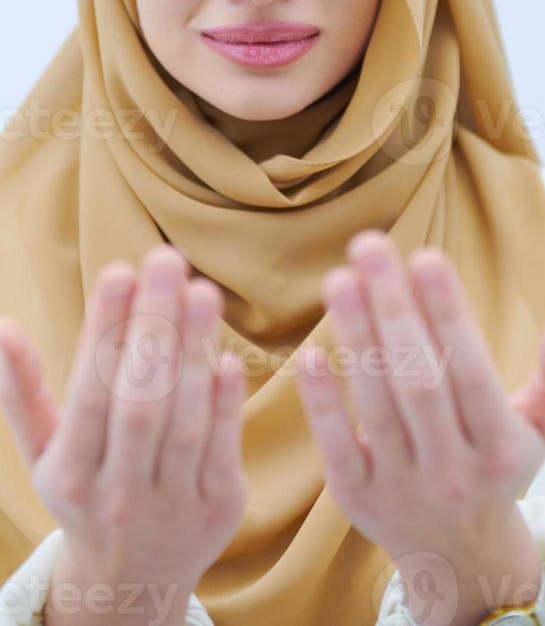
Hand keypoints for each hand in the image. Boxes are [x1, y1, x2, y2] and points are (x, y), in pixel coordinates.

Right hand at [0, 244, 246, 591]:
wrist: (131, 581)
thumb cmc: (85, 494)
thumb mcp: (45, 452)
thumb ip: (23, 390)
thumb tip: (4, 326)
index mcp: (72, 474)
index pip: (90, 391)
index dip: (106, 330)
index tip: (118, 270)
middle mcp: (120, 493)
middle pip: (141, 400)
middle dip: (155, 325)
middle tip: (167, 259)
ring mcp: (172, 503)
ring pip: (185, 420)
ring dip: (195, 351)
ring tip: (202, 291)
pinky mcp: (219, 507)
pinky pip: (223, 448)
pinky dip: (225, 401)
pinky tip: (225, 355)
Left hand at [294, 231, 544, 620]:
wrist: (458, 555)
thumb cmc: (496, 468)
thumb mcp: (538, 428)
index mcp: (499, 447)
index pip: (472, 372)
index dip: (448, 314)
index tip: (425, 257)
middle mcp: (452, 469)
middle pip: (420, 380)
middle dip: (394, 308)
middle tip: (369, 244)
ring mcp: (402, 485)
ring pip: (377, 404)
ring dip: (356, 336)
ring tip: (339, 278)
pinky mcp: (357, 496)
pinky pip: (335, 445)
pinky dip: (323, 400)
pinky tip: (312, 352)